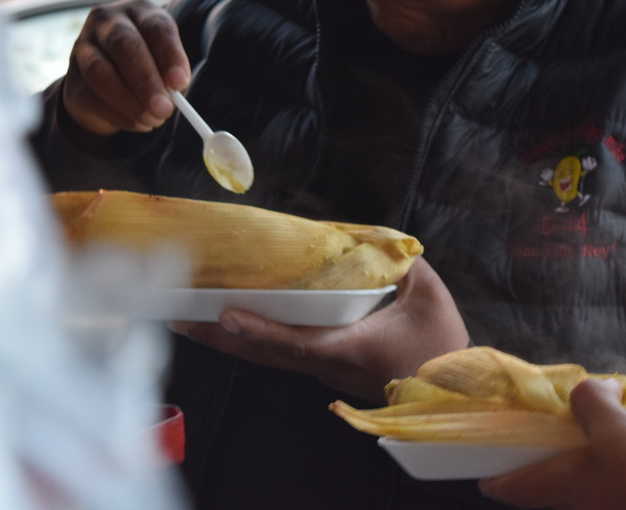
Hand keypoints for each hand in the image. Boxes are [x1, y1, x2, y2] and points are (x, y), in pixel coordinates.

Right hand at [63, 0, 190, 135]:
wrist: (109, 82)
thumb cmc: (149, 66)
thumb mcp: (166, 63)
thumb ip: (170, 75)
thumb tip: (172, 93)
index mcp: (139, 11)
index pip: (156, 26)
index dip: (170, 54)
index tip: (181, 82)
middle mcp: (108, 21)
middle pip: (124, 44)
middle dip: (146, 80)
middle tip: (164, 108)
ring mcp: (83, 46)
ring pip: (101, 72)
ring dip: (130, 102)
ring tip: (153, 120)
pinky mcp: (71, 77)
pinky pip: (91, 97)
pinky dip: (118, 115)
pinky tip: (137, 123)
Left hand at [169, 257, 469, 402]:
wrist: (448, 388)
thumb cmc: (439, 342)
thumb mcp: (426, 293)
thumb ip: (399, 260)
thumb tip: (370, 236)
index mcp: (350, 348)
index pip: (295, 342)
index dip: (258, 330)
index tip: (225, 316)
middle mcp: (327, 364)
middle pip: (264, 354)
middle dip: (218, 336)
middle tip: (177, 315)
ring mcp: (323, 369)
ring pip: (267, 356)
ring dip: (226, 339)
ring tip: (187, 318)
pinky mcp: (325, 366)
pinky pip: (279, 352)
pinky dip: (250, 337)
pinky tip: (228, 322)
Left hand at [479, 379, 625, 509]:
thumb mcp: (615, 429)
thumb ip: (593, 401)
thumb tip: (595, 389)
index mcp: (559, 486)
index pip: (505, 487)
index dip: (491, 470)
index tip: (488, 451)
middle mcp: (579, 503)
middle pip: (550, 477)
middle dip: (555, 448)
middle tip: (567, 418)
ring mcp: (611, 505)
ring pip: (590, 476)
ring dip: (597, 451)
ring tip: (616, 420)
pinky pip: (625, 480)